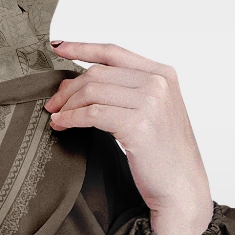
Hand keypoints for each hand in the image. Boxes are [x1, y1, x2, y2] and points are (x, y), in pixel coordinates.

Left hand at [45, 42, 212, 234]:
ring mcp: (151, 102)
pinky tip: (63, 125)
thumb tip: (74, 81)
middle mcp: (159, 83)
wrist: (182, 188)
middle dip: (69, 88)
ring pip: (91, 91)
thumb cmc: (162, 153)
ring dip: (67, 105)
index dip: (82, 47)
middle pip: (97, 73)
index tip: (58, 47)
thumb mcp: (149, 111)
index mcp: (163, 74)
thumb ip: (122, 90)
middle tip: (53, 104)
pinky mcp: (138, 124)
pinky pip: (92, 113)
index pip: (114, 52)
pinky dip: (71, 118)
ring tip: (56, 117)